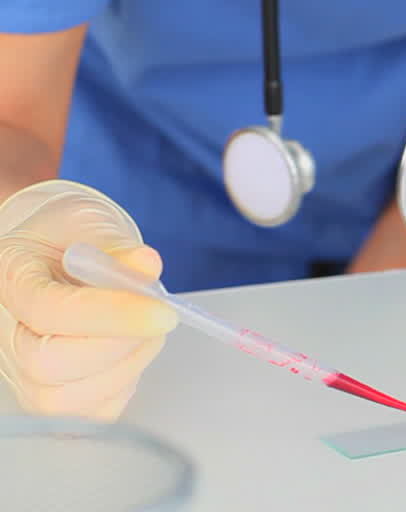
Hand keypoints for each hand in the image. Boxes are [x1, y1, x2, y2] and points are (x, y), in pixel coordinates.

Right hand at [0, 181, 176, 419]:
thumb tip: (146, 265)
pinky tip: (131, 348)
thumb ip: (115, 244)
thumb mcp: (89, 222)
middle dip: (120, 343)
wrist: (59, 254)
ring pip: (69, 398)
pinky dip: (125, 382)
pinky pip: (93, 411)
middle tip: (159, 315)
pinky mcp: (51, 397)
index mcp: (8, 279)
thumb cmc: (69, 238)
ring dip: (128, 363)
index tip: (162, 312)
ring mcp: (22, 372)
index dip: (110, 316)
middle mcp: (4, 334)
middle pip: (50, 365)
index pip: (50, 311)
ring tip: (145, 326)